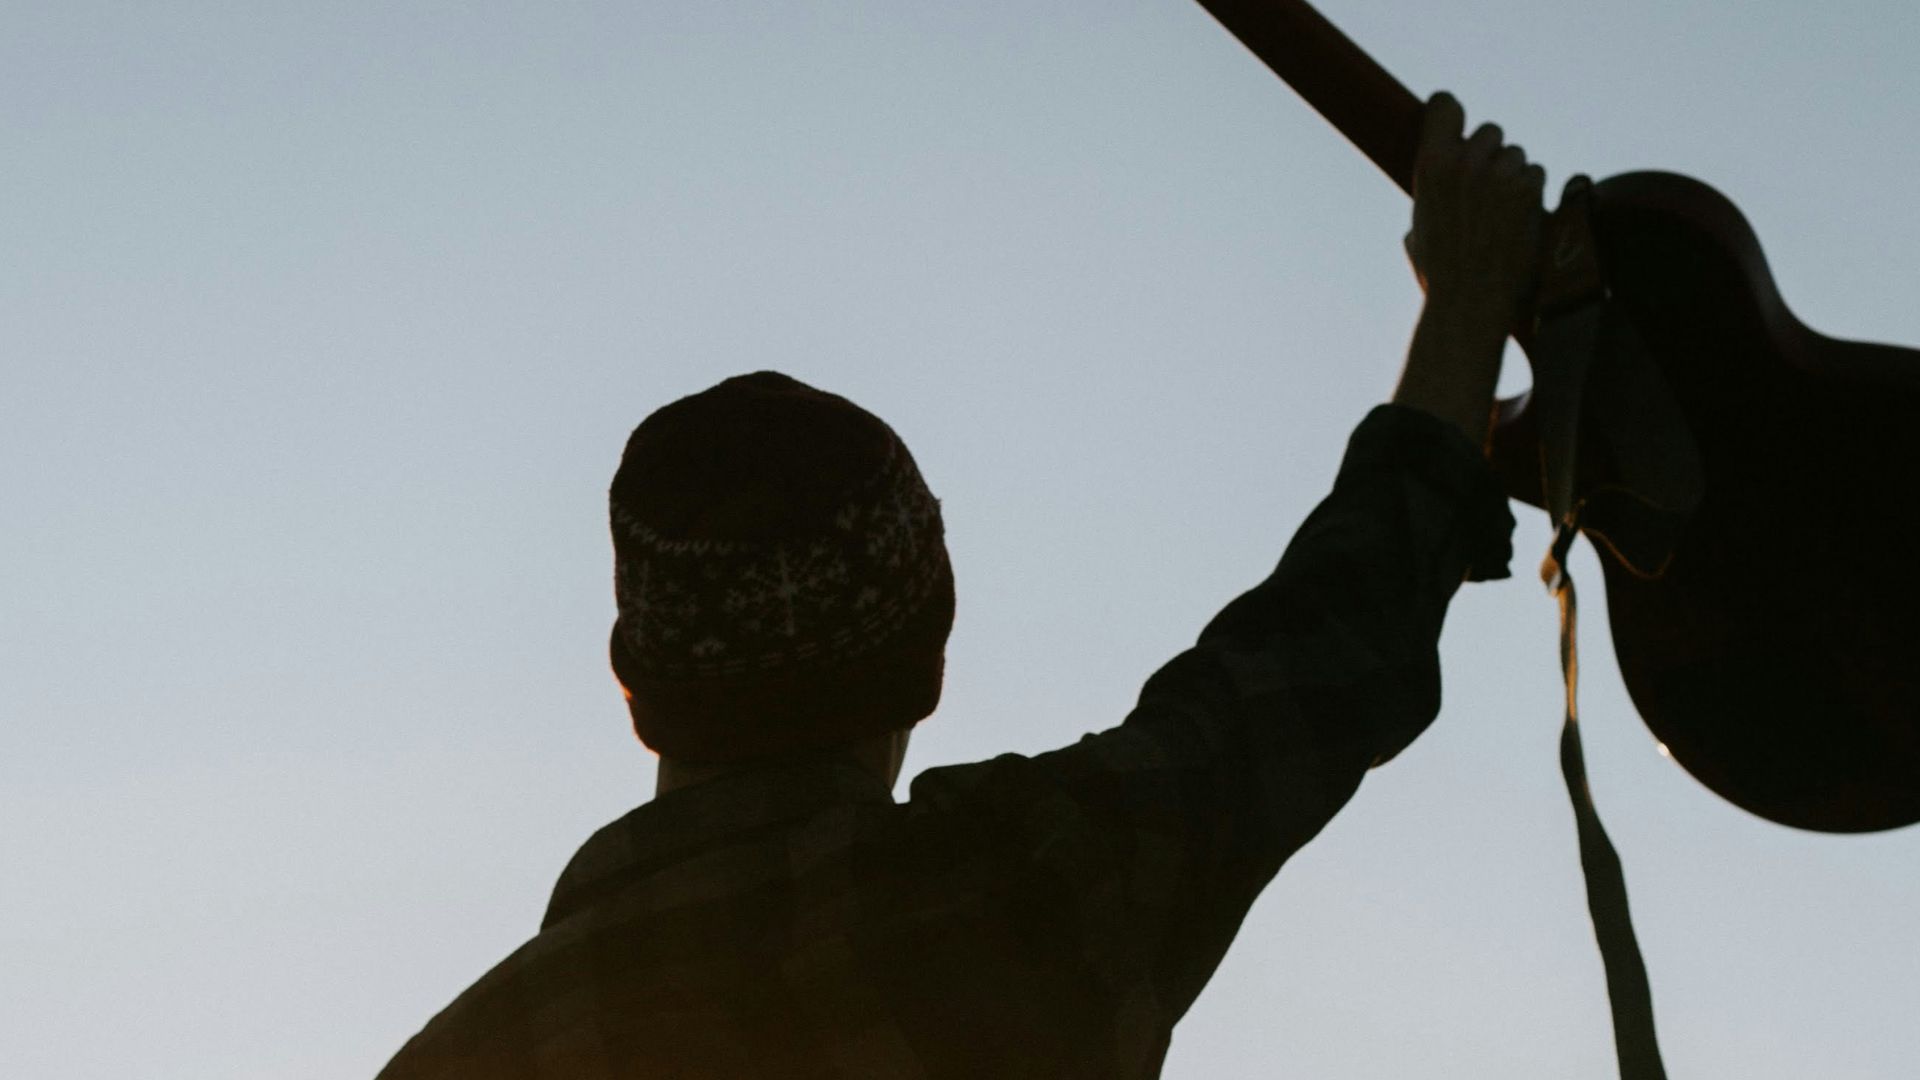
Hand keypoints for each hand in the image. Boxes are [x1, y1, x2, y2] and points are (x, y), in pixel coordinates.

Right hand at [1389, 92, 1544, 446]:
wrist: (1469, 302)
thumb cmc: (1439, 272)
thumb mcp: (1418, 225)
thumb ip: (1432, 191)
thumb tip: (1437, 180)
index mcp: (1430, 165)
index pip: (1446, 105)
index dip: (1454, 115)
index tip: (1458, 130)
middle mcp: (1464, 162)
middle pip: (1490, 132)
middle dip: (1492, 157)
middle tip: (1486, 192)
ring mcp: (1498, 174)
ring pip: (1517, 155)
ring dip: (1515, 178)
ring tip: (1502, 215)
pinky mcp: (1528, 188)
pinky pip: (1537, 174)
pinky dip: (1533, 196)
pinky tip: (1519, 223)